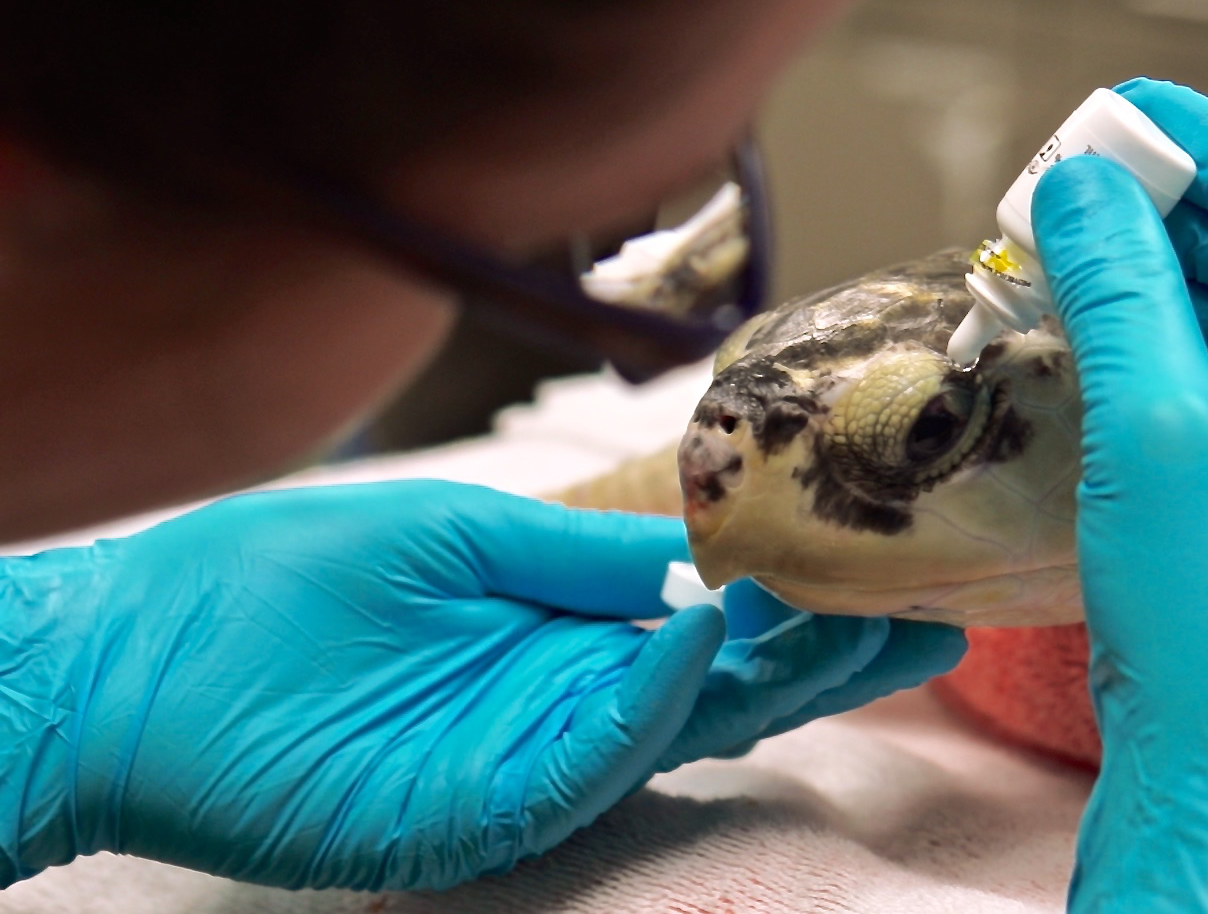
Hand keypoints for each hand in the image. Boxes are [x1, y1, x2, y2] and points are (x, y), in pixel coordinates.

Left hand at [0, 480, 963, 890]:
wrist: (138, 660)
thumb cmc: (281, 584)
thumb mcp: (452, 532)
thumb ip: (575, 549)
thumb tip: (696, 548)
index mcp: (574, 630)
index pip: (718, 623)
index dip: (807, 600)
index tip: (891, 559)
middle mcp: (575, 699)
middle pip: (735, 689)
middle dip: (835, 656)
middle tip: (935, 612)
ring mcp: (535, 759)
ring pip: (689, 734)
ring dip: (777, 681)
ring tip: (861, 618)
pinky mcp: (484, 811)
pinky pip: (593, 763)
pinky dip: (652, 705)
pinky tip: (698, 638)